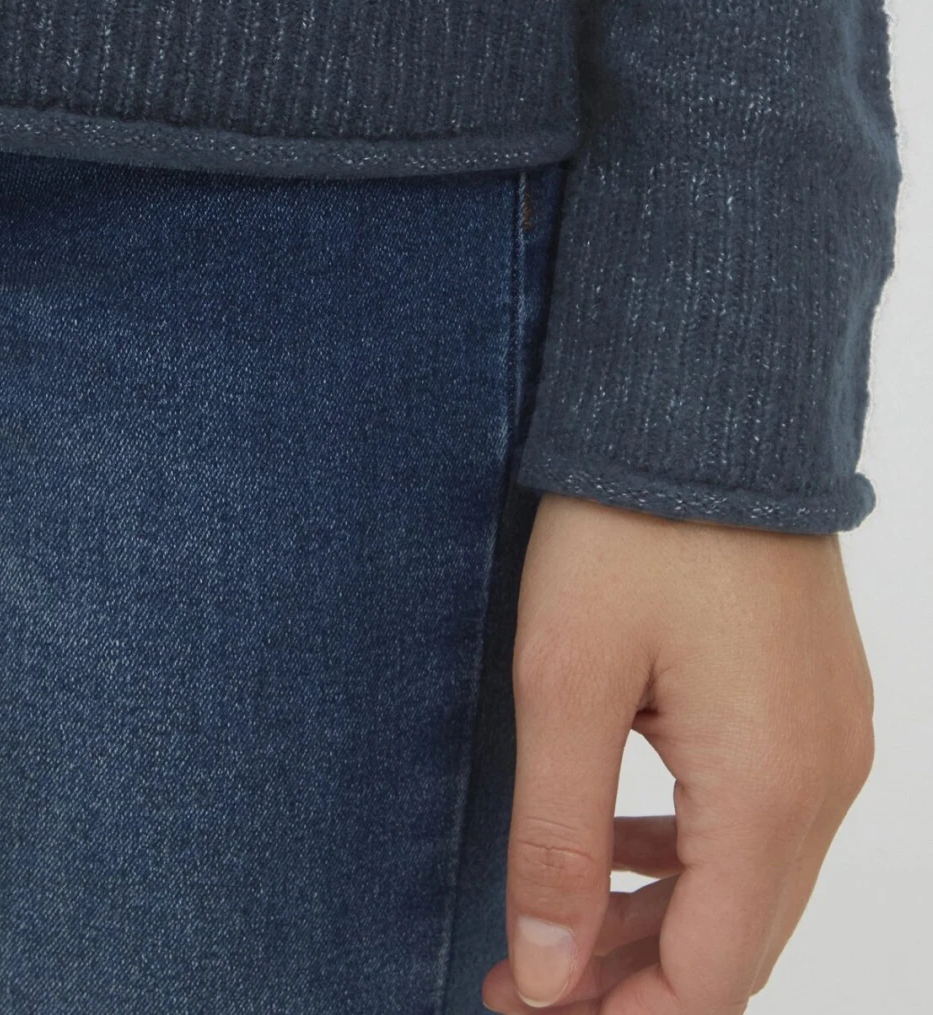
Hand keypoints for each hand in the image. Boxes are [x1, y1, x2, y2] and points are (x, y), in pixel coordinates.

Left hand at [479, 493, 874, 1013]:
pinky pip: (767, 817)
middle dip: (632, 984)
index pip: (710, 983)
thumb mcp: (565, 681)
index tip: (520, 1007)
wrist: (708, 399)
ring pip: (753, 885)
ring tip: (557, 923)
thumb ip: (559, 840)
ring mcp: (834, 737)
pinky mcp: (819, 698)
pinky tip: (622, 834)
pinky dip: (695, 852)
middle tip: (521, 977)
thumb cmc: (629, 527)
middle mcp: (824, 782)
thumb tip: (545, 980)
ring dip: (661, 920)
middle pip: (737, 946)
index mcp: (767, 795)